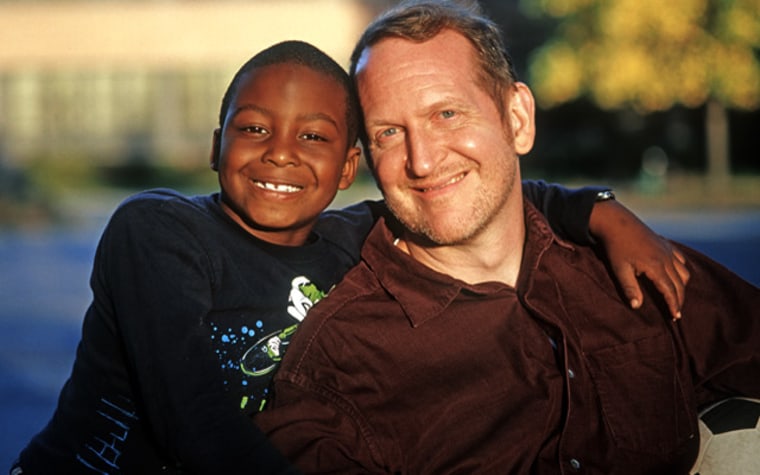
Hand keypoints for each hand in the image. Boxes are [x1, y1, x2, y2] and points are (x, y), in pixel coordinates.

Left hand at [590, 200, 689, 319]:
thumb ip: (629, 288)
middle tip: (676, 313)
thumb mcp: (619, 269)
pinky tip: (677, 275)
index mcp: (656, 267)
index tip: (675, 317)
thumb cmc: (615, 247)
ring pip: (684, 272)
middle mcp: (666, 259)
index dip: (674, 305)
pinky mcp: (665, 244)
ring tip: (676, 296)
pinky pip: (680, 259)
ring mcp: (667, 250)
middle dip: (679, 299)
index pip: (670, 291)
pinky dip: (682, 270)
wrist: (616, 222)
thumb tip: (636, 307)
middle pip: (680, 284)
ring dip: (682, 286)